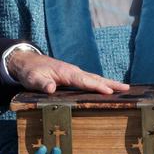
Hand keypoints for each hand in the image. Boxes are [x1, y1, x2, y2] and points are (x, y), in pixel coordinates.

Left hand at [6, 51, 128, 93]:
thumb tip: (51, 88)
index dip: (97, 86)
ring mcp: (73, 73)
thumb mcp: (32, 79)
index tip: (110, 91)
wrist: (26, 62)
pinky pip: (89, 80)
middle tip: (127, 89)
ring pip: (93, 78)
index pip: (84, 80)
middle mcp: (72, 71)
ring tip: (124, 89)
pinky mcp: (72, 76)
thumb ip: (42, 83)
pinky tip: (106, 89)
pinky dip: (100, 83)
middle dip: (110, 83)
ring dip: (108, 83)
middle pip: (94, 78)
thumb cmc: (30, 71)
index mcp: (65, 72)